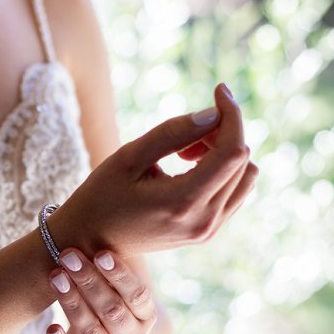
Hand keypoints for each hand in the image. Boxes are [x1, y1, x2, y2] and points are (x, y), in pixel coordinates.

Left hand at [44, 248, 156, 333]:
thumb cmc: (114, 308)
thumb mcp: (123, 291)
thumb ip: (116, 265)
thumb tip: (108, 217)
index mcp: (146, 316)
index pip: (138, 295)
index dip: (120, 275)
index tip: (101, 253)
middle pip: (111, 310)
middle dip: (88, 281)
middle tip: (67, 255)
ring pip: (90, 330)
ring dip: (72, 302)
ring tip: (55, 276)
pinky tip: (51, 329)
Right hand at [51, 83, 256, 257]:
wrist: (89, 243)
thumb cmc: (101, 197)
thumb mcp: (128, 158)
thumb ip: (172, 133)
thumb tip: (213, 113)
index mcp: (183, 202)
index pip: (232, 152)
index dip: (231, 114)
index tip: (218, 89)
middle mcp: (204, 221)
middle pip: (241, 160)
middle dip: (222, 131)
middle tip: (185, 131)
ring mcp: (209, 230)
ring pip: (245, 175)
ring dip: (224, 152)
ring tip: (185, 152)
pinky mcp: (208, 232)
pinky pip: (236, 191)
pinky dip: (222, 170)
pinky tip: (190, 166)